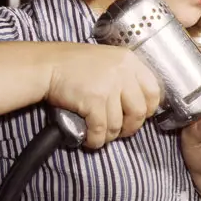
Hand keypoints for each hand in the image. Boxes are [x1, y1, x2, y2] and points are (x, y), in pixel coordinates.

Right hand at [45, 44, 161, 149]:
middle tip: (121, 131)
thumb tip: (138, 103)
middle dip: (131, 127)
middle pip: (139, 111)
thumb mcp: (107, 60)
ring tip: (101, 135)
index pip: (154, 90)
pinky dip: (95, 140)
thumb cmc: (73, 64)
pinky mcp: (94, 101)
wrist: (46, 65)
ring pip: (118, 124)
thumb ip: (124, 76)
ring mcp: (109, 87)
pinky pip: (101, 130)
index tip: (139, 116)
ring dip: (110, 136)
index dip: (148, 108)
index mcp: (129, 61)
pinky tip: (90, 140)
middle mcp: (123, 72)